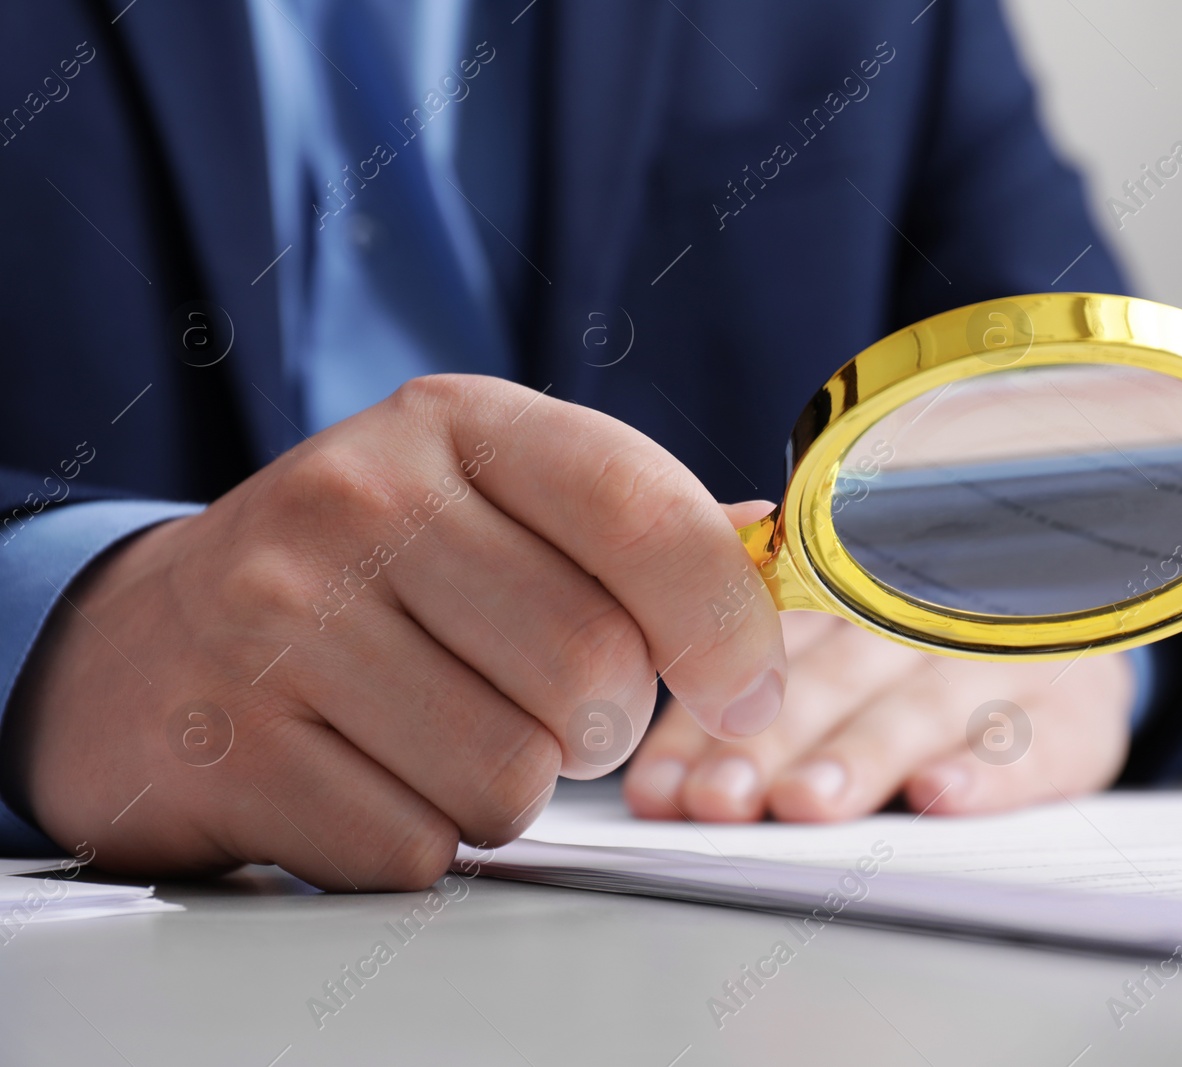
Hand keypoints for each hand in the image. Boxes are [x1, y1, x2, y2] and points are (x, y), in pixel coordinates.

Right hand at [3, 376, 785, 889]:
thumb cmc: (366, 569)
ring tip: (443, 731)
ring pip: (510, 779)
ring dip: (510, 787)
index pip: (642, 512)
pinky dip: (420, 839)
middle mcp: (357, 502)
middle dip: (601, 725)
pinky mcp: (229, 748)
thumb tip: (777, 554)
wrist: (149, 638)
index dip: (726, 623)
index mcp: (457, 425)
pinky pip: (415, 849)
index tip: (746, 688)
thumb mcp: (492, 494)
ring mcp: (277, 624)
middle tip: (549, 708)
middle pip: (591, 674)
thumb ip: (636, 524)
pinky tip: (367, 774)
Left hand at [622, 609, 1134, 822]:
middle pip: (834, 676)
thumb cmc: (928, 658)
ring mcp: (1006, 657)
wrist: (1088, 624)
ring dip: (860, 754)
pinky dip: (989, 769)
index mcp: (850, 589)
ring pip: (920, 703)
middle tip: (720, 799)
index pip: (758, 651)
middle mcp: (923, 612)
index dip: (705, 719)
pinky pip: (1036, 739)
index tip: (662, 787)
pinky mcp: (1079, 711)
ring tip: (806, 803)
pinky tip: (938, 794)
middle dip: (767, 741)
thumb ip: (748, 685)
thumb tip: (654, 783)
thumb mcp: (846, 644)